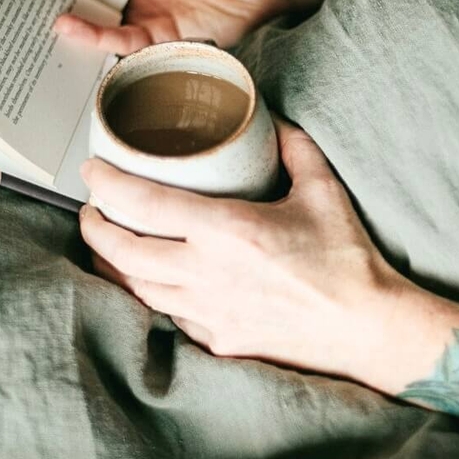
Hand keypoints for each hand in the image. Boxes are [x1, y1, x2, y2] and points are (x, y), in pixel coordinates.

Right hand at [54, 0, 289, 54]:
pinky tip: (87, 35)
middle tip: (30, 0)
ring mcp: (148, 17)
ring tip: (56, 22)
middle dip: (58, 3)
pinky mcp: (166, 40)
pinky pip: (132, 48)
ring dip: (79, 31)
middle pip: (87, 1)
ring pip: (103, 30)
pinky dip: (108, 45)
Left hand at [79, 119, 452, 386]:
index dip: (107, 184)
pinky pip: (166, 313)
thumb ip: (293, 148)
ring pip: (136, 287)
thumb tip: (272, 120)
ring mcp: (208, 312)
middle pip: (123, 250)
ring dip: (112, 262)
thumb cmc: (346, 259)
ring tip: (107, 241)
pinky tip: (147, 280)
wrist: (365, 328)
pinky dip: (147, 292)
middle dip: (95, 226)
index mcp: (227, 230)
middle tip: (92, 206)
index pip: (143, 203)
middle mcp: (207, 274)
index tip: (92, 170)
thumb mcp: (323, 190)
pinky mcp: (218, 339)